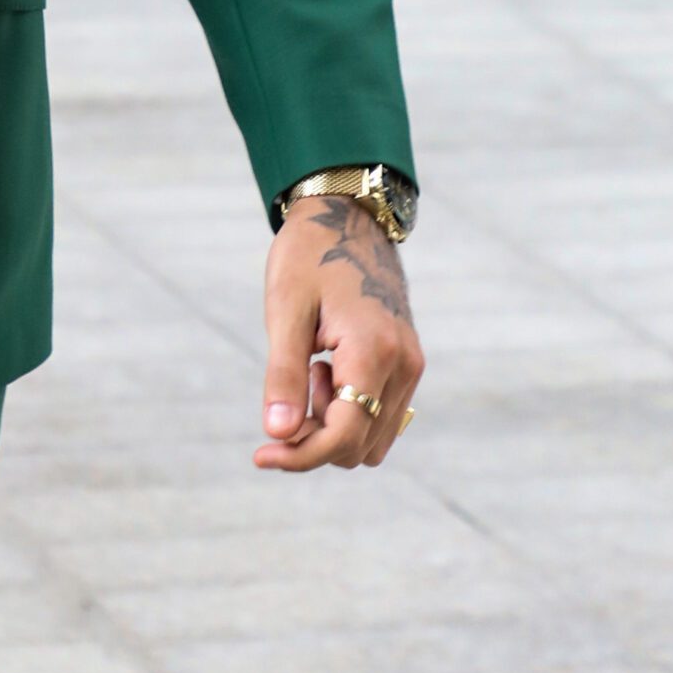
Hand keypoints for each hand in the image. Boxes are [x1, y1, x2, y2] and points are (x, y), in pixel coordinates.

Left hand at [255, 196, 422, 471]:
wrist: (347, 217)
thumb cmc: (308, 257)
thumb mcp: (285, 311)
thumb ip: (283, 375)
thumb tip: (277, 434)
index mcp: (373, 352)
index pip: (343, 436)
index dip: (300, 455)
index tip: (260, 453)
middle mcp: (403, 366)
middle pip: (359, 448)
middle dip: (315, 438)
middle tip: (288, 390)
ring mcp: (411, 366)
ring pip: (373, 440)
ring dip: (334, 426)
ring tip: (312, 372)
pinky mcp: (409, 363)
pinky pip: (381, 416)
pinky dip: (351, 412)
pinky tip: (328, 369)